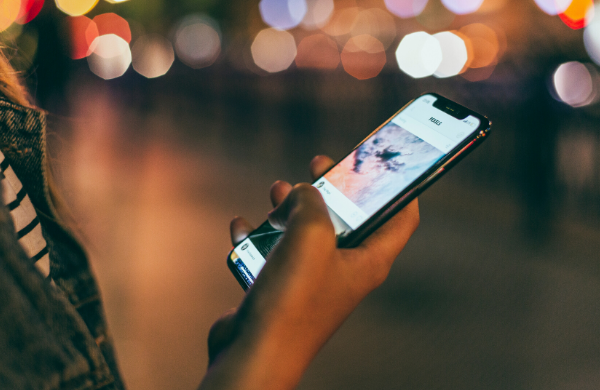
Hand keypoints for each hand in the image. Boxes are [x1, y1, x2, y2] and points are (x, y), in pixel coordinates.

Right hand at [201, 156, 419, 389]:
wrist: (253, 352)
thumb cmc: (292, 299)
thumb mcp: (311, 235)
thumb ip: (312, 200)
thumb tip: (300, 192)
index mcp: (369, 260)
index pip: (402, 217)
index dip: (399, 187)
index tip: (383, 161)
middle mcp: (344, 270)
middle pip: (348, 217)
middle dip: (333, 187)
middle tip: (318, 164)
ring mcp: (312, 280)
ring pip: (307, 231)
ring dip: (291, 207)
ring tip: (276, 190)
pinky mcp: (282, 288)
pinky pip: (274, 251)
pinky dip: (260, 235)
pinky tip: (244, 225)